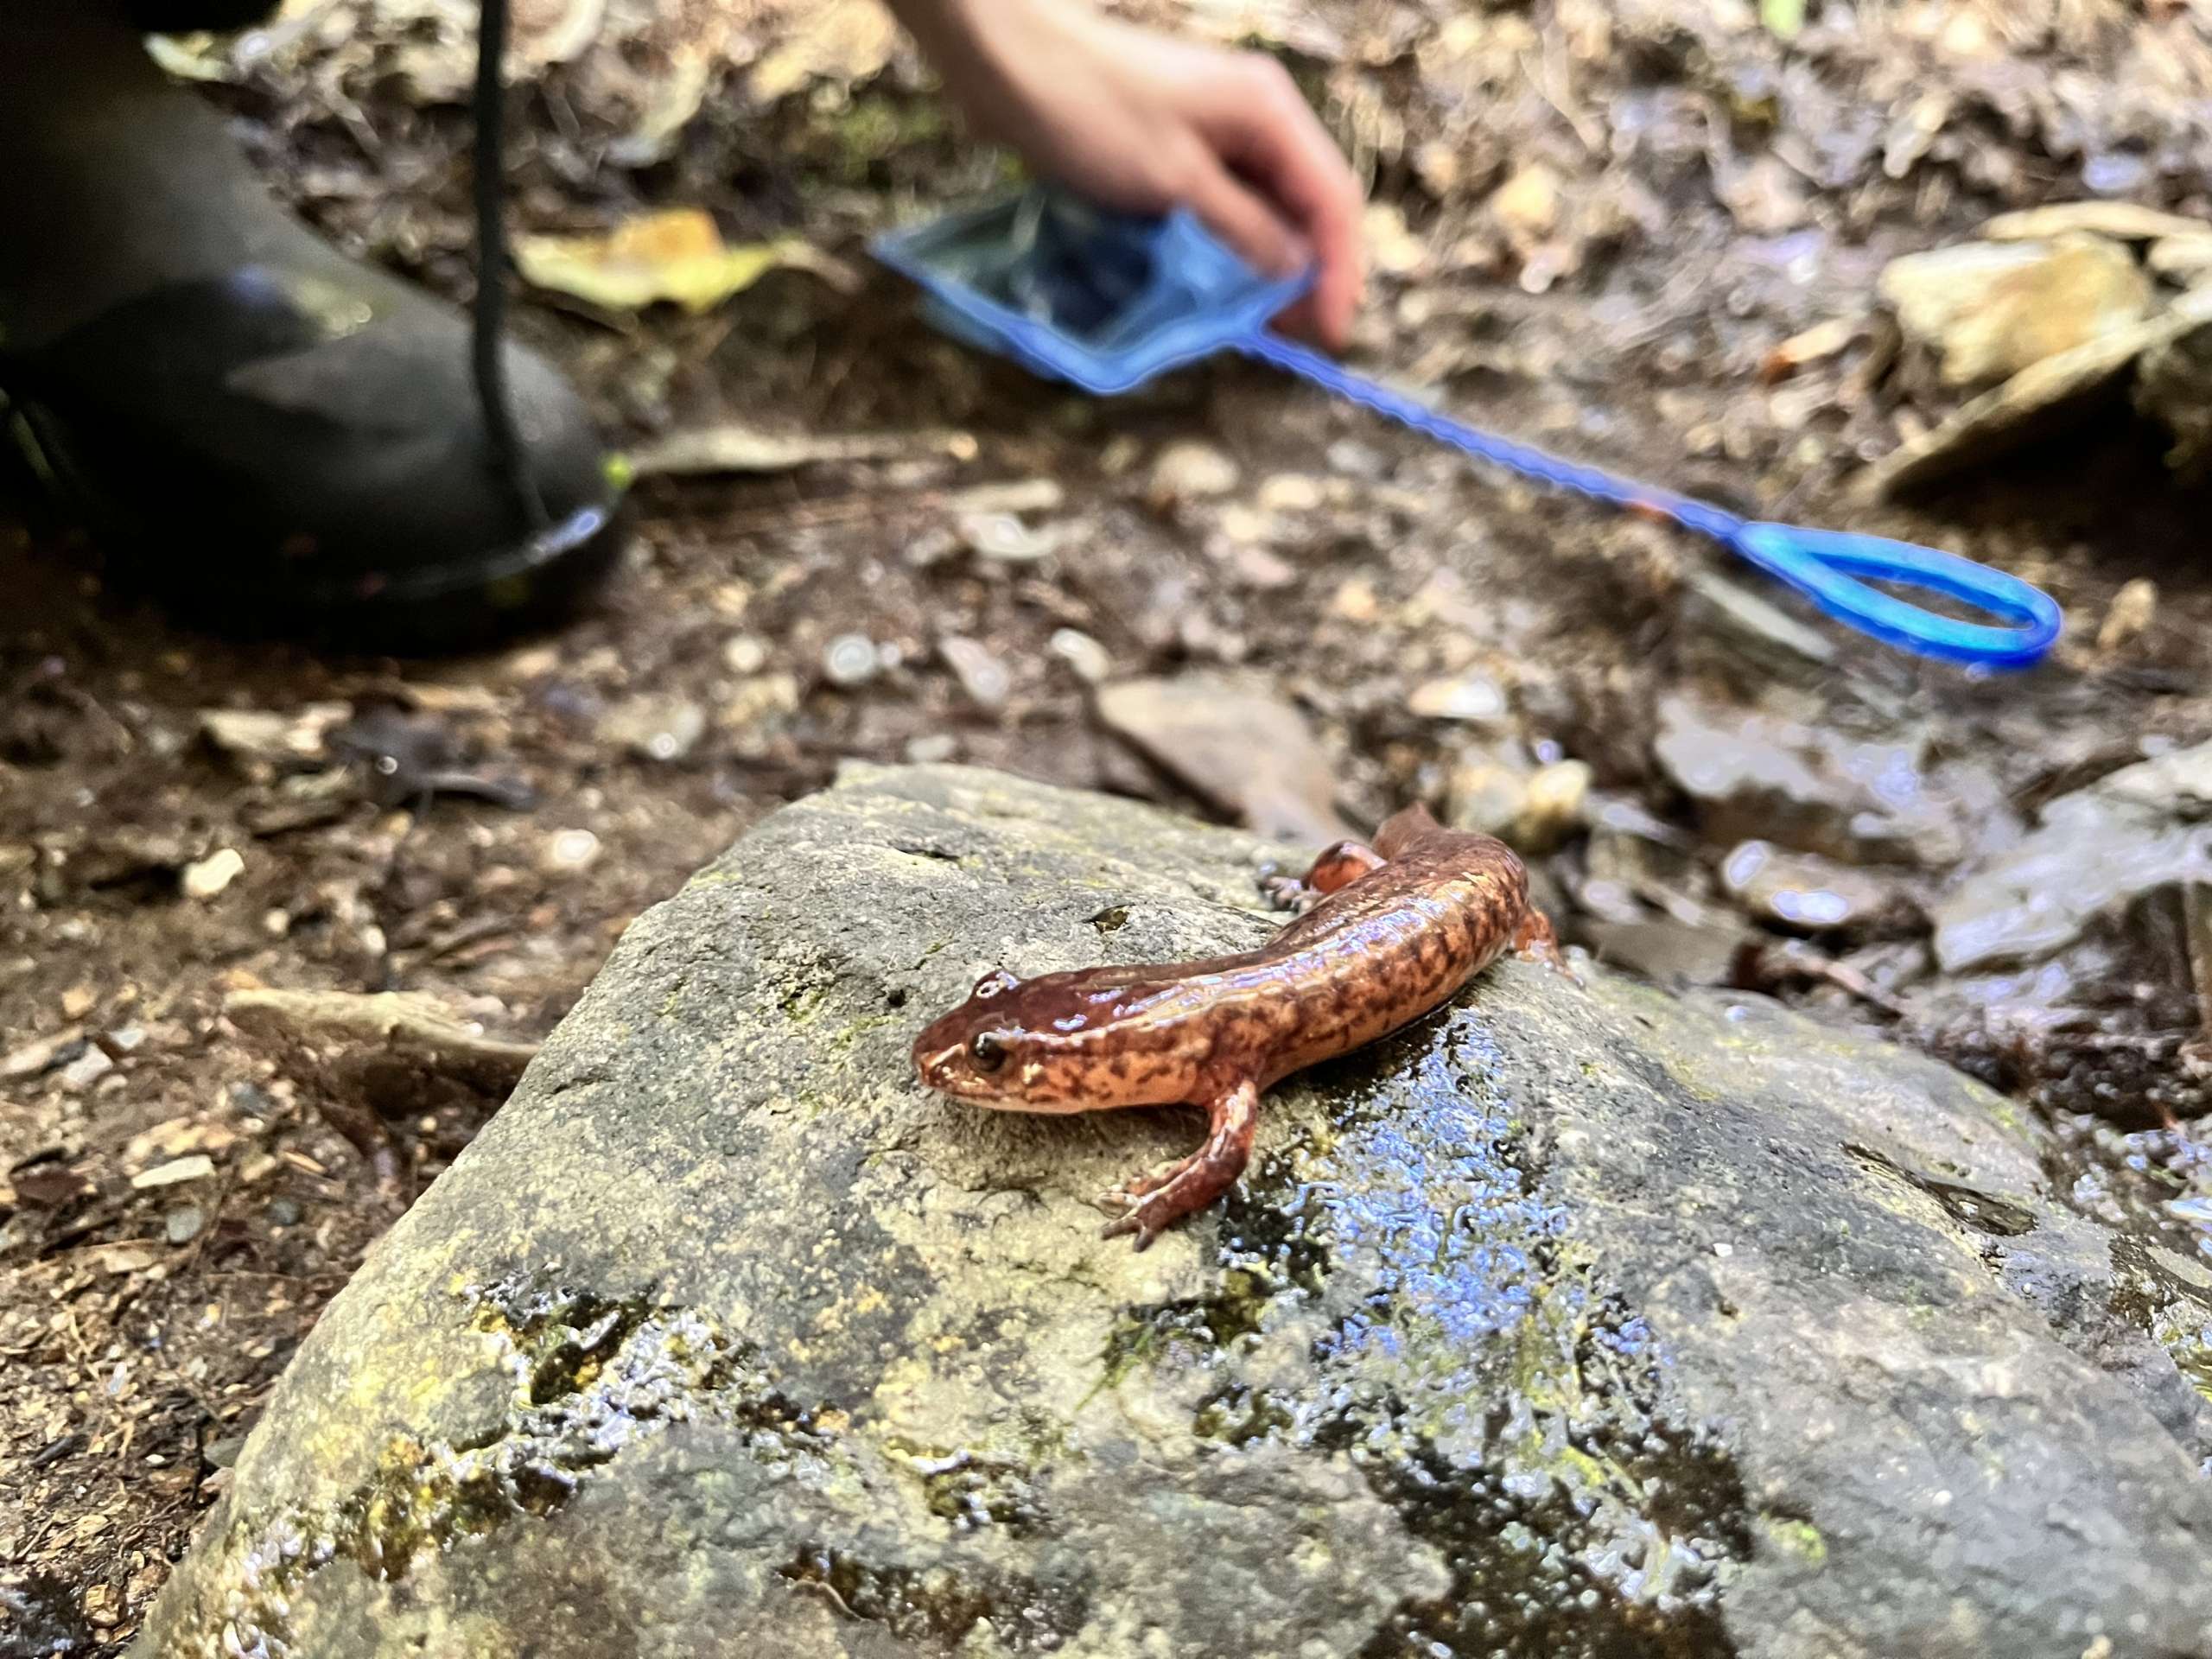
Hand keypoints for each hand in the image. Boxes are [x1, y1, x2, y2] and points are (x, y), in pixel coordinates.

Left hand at [888, 0, 1365, 348]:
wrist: (1012, 66)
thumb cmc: (1092, 113)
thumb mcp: (1175, 182)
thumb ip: (1243, 229)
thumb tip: (1295, 274)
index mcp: (1269, 113)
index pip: (1333, 200)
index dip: (1339, 270)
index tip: (1329, 333)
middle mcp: (1258, 119)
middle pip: (1308, 206)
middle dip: (1308, 272)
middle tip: (1290, 336)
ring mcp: (1221, 132)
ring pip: (1269, 210)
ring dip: (1268, 266)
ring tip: (1257, 323)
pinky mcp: (1185, 149)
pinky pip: (1230, 206)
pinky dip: (1232, 248)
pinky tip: (1221, 287)